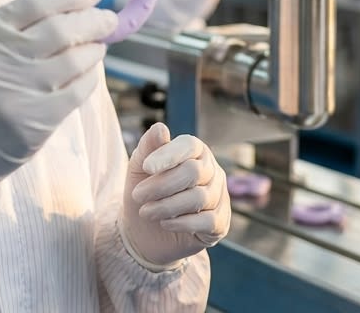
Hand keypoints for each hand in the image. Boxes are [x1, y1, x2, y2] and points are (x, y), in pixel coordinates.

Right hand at [0, 0, 117, 189]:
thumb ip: (17, 25)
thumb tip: (73, 4)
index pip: (36, 3)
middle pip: (61, 29)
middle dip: (93, 20)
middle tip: (108, 19)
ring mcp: (18, 92)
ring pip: (74, 59)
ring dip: (94, 49)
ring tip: (97, 47)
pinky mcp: (36, 121)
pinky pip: (78, 91)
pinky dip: (90, 77)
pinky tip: (89, 73)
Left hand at [121, 123, 230, 269]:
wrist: (143, 230)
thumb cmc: (144, 191)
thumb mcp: (138, 168)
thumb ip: (148, 147)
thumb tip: (160, 128)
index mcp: (195, 151)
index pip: (189, 146)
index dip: (168, 155)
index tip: (146, 167)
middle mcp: (211, 171)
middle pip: (193, 172)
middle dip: (161, 185)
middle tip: (138, 195)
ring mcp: (219, 197)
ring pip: (199, 198)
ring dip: (166, 206)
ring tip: (145, 212)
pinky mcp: (220, 223)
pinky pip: (207, 221)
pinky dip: (182, 222)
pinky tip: (164, 223)